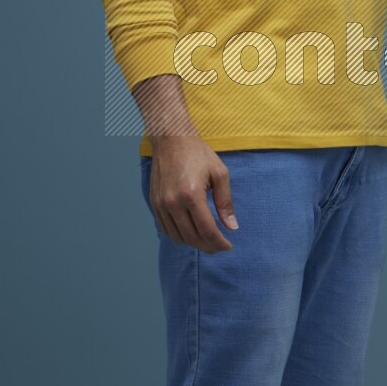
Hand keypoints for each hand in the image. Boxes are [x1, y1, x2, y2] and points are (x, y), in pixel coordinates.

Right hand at [149, 135, 238, 252]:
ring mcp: (161, 204)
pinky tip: (191, 232)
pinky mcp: (154, 203)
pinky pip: (166, 229)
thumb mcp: (220, 173)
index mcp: (191, 195)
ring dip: (193, 243)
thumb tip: (232, 226)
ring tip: (206, 240)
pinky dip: (179, 236)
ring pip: (177, 237)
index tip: (228, 247)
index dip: (219, 243)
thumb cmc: (198, 153)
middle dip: (208, 246)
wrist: (171, 139)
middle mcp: (173, 203)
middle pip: (192, 237)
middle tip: (219, 246)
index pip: (207, 230)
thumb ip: (225, 202)